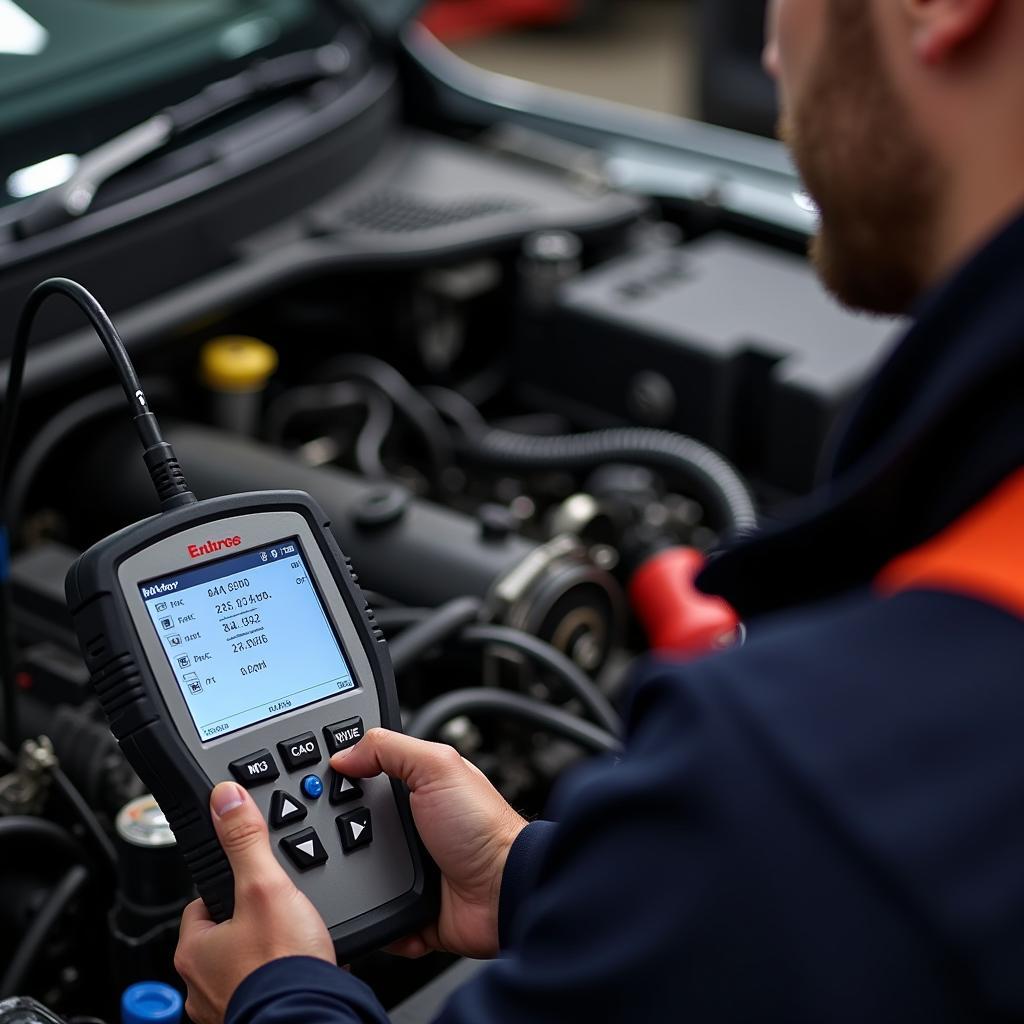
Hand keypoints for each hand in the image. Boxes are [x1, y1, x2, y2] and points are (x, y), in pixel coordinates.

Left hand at [175, 782, 334, 1023]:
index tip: (251, 880)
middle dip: (252, 920)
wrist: (311, 1016)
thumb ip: (246, 841)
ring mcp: (226, 1004)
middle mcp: (201, 983)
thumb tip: (226, 798)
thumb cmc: (283, 966)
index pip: (204, 901)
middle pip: (225, 931)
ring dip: (266, 951)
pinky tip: (299, 966)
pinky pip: (264, 985)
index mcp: (194, 949)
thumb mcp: (265, 886)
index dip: (231, 885)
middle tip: (281, 910)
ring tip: (294, 938)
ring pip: (243, 962)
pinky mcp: (255, 1014)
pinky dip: (279, 976)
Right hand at [331, 729, 527, 959]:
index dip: (341, 777)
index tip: (317, 781)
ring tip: (347, 867)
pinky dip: (368, 911)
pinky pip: (372, 911)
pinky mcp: (406, 907)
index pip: (365, 777)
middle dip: (334, 830)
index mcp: (415, 789)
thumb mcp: (438, 767)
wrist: (504, 892)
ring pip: (354, 870)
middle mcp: (409, 827)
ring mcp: (407, 869)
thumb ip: (391, 749)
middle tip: (327, 830)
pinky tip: (367, 901)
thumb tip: (344, 754)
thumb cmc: (484, 827)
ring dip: (348, 872)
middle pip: (350, 825)